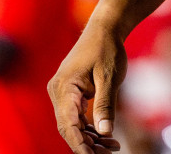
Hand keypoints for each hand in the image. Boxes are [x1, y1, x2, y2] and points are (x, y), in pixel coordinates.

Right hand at [49, 20, 125, 153]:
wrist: (104, 29)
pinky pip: (76, 116)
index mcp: (64, 87)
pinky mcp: (69, 94)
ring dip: (90, 138)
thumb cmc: (107, 49)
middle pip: (68, 127)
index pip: (68, 124)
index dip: (79, 143)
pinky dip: (89, 127)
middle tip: (109, 153)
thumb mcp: (109, 78)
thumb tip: (105, 132)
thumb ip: (104, 105)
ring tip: (112, 147)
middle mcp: (58, 91)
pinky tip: (106, 137)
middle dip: (87, 144)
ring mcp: (62, 93)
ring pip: (72, 124)